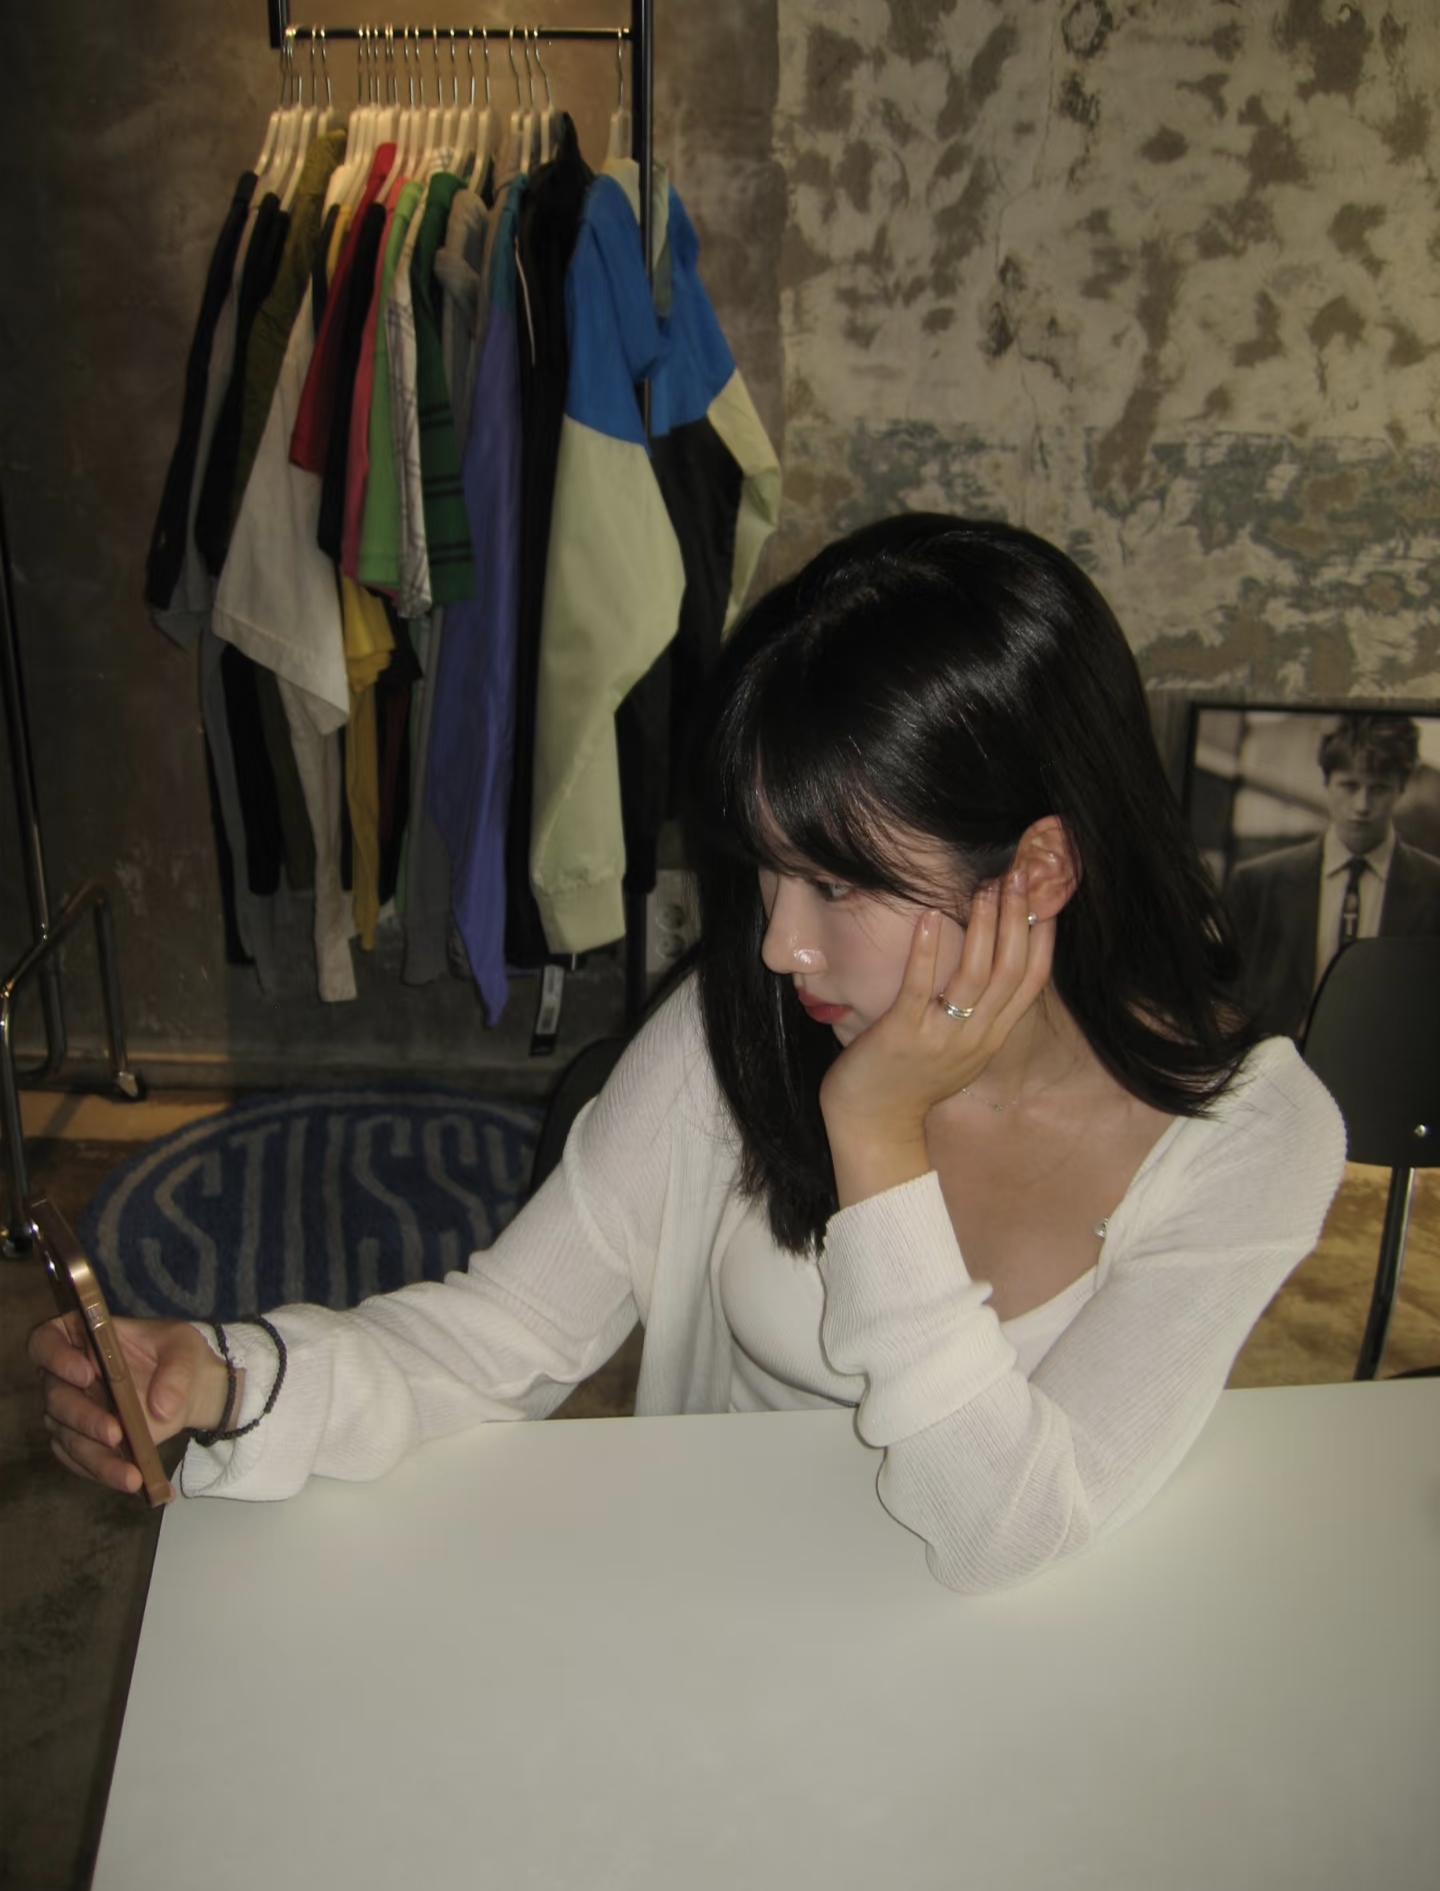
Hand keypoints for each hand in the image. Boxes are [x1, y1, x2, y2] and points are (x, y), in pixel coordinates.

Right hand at [28, 1313, 228, 1497]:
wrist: (192, 1388)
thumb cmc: (178, 1356)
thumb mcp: (185, 1349)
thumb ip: (176, 1372)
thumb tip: (161, 1409)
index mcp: (81, 1337)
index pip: (46, 1342)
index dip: (56, 1357)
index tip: (85, 1373)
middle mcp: (67, 1376)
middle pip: (55, 1398)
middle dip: (83, 1418)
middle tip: (115, 1433)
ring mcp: (73, 1412)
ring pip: (67, 1437)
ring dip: (97, 1457)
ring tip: (132, 1475)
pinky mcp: (84, 1442)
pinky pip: (83, 1461)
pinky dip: (106, 1473)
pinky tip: (132, 1480)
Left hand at [819, 869, 1053, 1202]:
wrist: (874, 1124)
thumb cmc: (910, 1080)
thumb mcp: (958, 1048)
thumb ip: (977, 1012)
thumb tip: (986, 964)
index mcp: (992, 1036)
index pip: (1032, 980)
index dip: (1043, 937)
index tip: (1045, 897)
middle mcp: (976, 1036)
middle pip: (1012, 971)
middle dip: (1018, 920)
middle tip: (1019, 876)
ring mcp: (942, 1037)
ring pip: (976, 976)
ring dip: (983, 928)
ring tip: (985, 889)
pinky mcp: (904, 1035)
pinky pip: (921, 988)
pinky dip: (927, 951)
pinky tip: (928, 917)